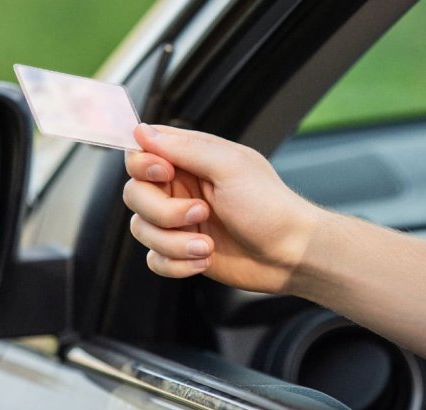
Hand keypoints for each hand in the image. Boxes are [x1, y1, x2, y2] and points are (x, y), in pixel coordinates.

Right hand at [123, 124, 321, 293]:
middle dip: (162, 211)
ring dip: (173, 243)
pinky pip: (154, 259)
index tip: (165, 173)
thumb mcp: (229, 167)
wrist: (291, 255)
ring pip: (142, 230)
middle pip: (135, 194)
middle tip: (200, 213)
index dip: (143, 165)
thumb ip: (184, 148)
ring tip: (206, 247)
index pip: (141, 154)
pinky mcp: (182, 252)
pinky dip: (176, 263)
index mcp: (191, 160)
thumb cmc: (269, 207)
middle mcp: (181, 189)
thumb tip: (142, 131)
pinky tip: (203, 261)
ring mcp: (180, 222)